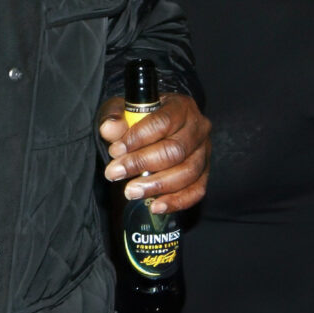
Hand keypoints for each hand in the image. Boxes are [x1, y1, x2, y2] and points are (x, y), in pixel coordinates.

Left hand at [100, 92, 209, 214]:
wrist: (160, 126)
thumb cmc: (141, 116)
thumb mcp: (125, 109)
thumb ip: (116, 116)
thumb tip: (108, 128)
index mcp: (181, 106)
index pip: (163, 122)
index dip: (138, 138)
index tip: (115, 151)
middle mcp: (198, 127)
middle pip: (175, 150)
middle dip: (142, 164)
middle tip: (115, 173)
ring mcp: (204, 152)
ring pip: (187, 172)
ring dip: (157, 185)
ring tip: (131, 191)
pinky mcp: (205, 173)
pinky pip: (196, 190)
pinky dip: (177, 201)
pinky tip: (156, 206)